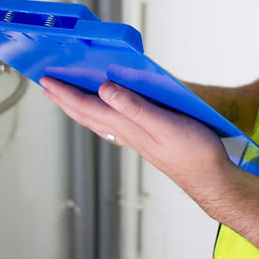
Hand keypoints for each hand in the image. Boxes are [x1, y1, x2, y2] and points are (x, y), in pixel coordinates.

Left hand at [40, 77, 238, 207]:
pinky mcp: (146, 141)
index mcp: (126, 126)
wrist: (212, 178)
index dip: (65, 93)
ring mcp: (134, 139)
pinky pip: (112, 125)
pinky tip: (104, 113)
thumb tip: (104, 88)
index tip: (46, 80)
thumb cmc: (193, 152)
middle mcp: (126, 133)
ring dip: (79, 108)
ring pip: (97, 121)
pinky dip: (100, 115)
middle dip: (65, 100)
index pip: (86, 106)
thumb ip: (134, 106)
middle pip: (86, 114)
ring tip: (67, 97)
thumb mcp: (165, 123)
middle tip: (47, 86)